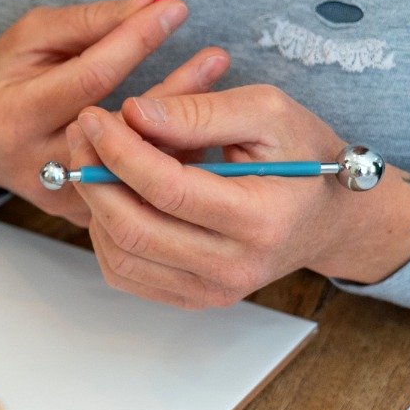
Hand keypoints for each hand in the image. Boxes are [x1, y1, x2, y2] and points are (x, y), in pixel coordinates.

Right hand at [0, 0, 224, 217]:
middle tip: (216, 58)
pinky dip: (165, 161)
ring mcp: (56, 192)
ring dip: (181, 130)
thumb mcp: (33, 37)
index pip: (90, 76)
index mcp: (17, 113)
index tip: (175, 9)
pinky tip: (197, 134)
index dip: (136, 41)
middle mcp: (34, 161)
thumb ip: (92, 21)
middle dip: (175, 89)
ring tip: (215, 93)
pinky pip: (132, 189)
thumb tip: (151, 1)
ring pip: (132, 166)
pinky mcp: (74, 212)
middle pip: (120, 128)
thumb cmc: (4, 77)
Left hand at [71, 87, 409, 306]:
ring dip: (94, 202)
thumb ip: (201, 111)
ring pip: (120, 253)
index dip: (121, 151)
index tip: (95, 117)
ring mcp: (210, 290)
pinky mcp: (190, 297)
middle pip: (134, 227)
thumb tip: (133, 113)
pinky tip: (113, 194)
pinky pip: (125, 270)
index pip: (168, 189)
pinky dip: (106, 230)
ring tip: (94, 157)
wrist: (328, 216)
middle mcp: (235, 267)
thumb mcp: (268, 113)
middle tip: (81, 133)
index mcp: (262, 220)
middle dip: (95, 175)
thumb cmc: (303, 157)